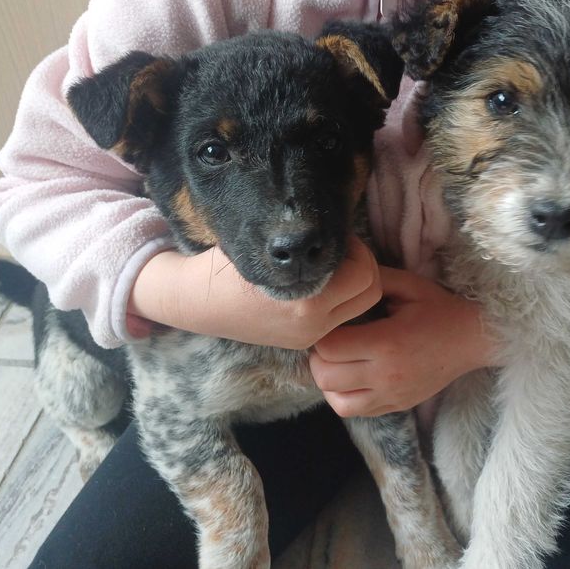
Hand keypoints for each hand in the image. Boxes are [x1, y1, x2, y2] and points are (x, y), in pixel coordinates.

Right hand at [128, 237, 381, 349]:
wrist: (199, 304)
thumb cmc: (228, 266)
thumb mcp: (267, 245)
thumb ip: (307, 244)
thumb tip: (341, 229)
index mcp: (306, 303)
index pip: (365, 274)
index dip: (356, 249)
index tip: (334, 237)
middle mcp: (313, 326)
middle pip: (370, 292)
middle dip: (362, 265)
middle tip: (338, 250)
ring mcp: (310, 337)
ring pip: (360, 307)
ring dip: (354, 283)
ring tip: (330, 266)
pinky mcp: (304, 341)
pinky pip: (341, 317)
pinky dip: (340, 299)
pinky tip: (319, 284)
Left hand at [309, 266, 497, 416]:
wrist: (473, 340)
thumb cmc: (439, 309)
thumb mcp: (408, 285)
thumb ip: (372, 281)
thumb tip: (341, 276)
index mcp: (386, 342)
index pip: (329, 347)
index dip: (321, 333)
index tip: (330, 322)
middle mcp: (386, 375)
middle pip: (325, 377)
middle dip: (319, 358)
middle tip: (329, 341)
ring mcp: (391, 395)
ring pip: (337, 402)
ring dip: (329, 382)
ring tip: (337, 362)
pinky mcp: (396, 406)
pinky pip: (356, 412)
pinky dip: (344, 397)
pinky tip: (351, 378)